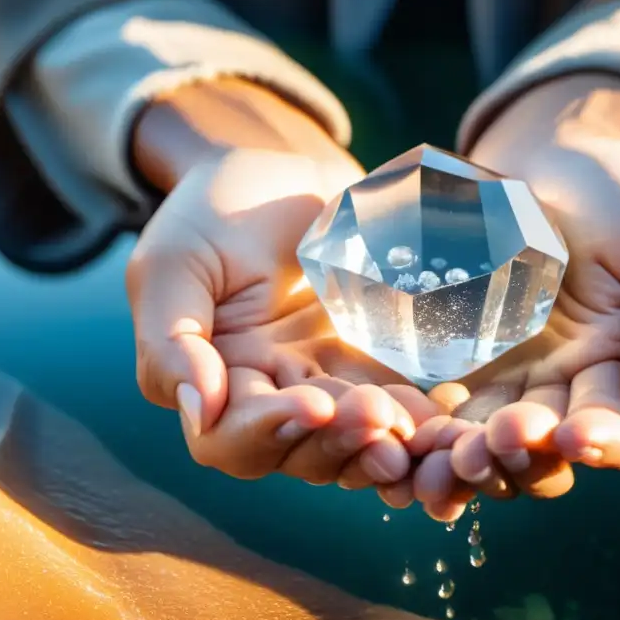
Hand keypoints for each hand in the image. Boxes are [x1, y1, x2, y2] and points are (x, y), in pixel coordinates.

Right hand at [126, 79, 438, 487]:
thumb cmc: (215, 210)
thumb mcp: (175, 262)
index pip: (229, 436)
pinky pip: (397, 400)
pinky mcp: (371, 360)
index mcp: (213, 380)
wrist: (281, 169)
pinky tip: (448, 415)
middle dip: (341, 441)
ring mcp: (324, 379)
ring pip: (353, 437)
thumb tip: (198, 411)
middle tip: (381, 416)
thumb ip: (172, 339)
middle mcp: (269, 393)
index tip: (313, 406)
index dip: (269, 433)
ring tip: (422, 431)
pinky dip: (421, 416)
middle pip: (300, 450)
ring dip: (386, 443)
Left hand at [412, 75, 619, 519]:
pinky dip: (422, 436)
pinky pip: (437, 413)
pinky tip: (402, 441)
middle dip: (523, 457)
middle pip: (545, 455)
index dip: (604, 440)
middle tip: (495, 440)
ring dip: (466, 464)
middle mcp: (562, 393)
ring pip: (486, 448)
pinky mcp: (452, 366)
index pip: (619, 429)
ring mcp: (504, 384)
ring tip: (442, 459)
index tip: (576, 434)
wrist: (552, 164)